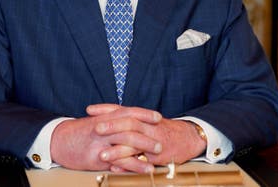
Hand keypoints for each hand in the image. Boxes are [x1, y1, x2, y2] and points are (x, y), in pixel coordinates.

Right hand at [50, 105, 162, 172]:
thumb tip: (126, 120)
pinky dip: (134, 165)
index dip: (144, 114)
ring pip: (127, 143)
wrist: (57, 141)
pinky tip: (144, 168)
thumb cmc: (77, 132)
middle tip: (161, 139)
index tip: (158, 117)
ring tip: (158, 154)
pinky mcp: (97, 157)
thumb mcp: (94, 121)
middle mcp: (104, 127)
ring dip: (144, 148)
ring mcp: (101, 142)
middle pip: (131, 127)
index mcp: (104, 116)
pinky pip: (119, 161)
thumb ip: (110, 120)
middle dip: (148, 133)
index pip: (128, 111)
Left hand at [88, 104, 205, 171]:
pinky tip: (116, 169)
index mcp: (142, 117)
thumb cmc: (163, 129)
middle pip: (128, 122)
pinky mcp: (158, 156)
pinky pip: (142, 161)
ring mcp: (153, 140)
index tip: (89, 109)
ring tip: (102, 154)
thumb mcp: (147, 120)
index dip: (105, 109)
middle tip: (95, 128)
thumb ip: (129, 119)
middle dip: (111, 125)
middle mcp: (147, 126)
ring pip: (134, 143)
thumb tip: (106, 118)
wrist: (188, 138)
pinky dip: (128, 165)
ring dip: (117, 150)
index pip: (121, 109)